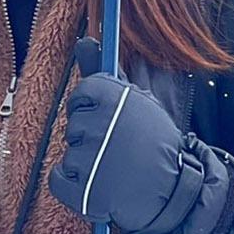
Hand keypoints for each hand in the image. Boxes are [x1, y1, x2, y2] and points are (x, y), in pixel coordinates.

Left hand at [49, 40, 188, 233]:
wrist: (174, 191)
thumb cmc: (154, 144)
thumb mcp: (138, 103)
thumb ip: (105, 73)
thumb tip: (85, 41)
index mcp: (113, 98)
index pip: (82, 93)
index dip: (93, 107)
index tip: (107, 118)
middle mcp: (100, 125)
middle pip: (74, 123)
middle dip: (91, 135)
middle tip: (116, 146)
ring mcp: (91, 161)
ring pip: (69, 152)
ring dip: (85, 161)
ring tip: (113, 167)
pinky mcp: (85, 192)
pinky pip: (58, 179)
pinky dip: (72, 184)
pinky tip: (95, 182)